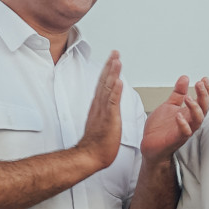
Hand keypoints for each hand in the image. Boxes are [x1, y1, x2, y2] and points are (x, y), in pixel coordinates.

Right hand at [76, 52, 124, 170]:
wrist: (90, 155)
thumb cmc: (97, 143)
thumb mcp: (102, 122)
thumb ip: (104, 112)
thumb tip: (108, 105)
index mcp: (99, 106)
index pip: (104, 84)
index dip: (108, 70)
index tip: (113, 58)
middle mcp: (99, 105)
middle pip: (104, 81)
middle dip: (110, 66)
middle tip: (115, 52)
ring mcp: (103, 111)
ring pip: (108, 88)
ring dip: (112, 73)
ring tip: (117, 60)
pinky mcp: (108, 118)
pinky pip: (112, 102)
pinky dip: (115, 91)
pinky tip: (118, 81)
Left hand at [140, 74, 208, 163]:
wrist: (151, 145)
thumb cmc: (161, 128)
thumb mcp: (169, 105)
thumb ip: (178, 92)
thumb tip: (185, 78)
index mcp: (190, 113)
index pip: (204, 100)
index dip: (206, 90)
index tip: (204, 79)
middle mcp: (190, 121)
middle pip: (204, 108)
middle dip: (204, 95)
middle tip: (199, 84)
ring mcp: (185, 130)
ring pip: (198, 119)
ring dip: (195, 108)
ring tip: (188, 98)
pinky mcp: (177, 138)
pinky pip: (185, 132)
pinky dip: (183, 123)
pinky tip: (179, 115)